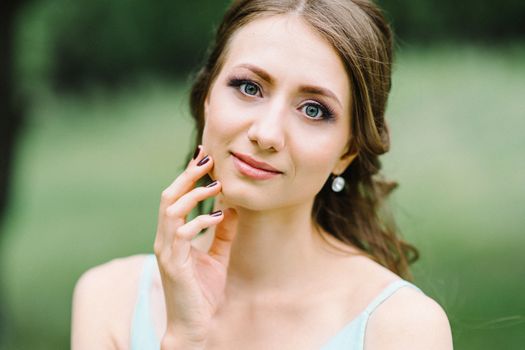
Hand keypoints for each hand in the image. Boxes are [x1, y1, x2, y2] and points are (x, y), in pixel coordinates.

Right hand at [154, 147, 237, 346]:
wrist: (195, 324)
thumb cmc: (203, 290)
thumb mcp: (218, 254)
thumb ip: (223, 231)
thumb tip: (235, 206)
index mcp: (173, 234)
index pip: (176, 197)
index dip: (188, 176)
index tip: (205, 156)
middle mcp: (164, 238)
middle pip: (168, 197)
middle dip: (187, 176)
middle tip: (207, 159)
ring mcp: (166, 251)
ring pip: (170, 211)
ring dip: (193, 195)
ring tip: (216, 186)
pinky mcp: (173, 265)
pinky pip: (182, 235)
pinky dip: (200, 221)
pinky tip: (219, 217)